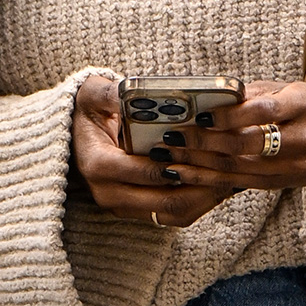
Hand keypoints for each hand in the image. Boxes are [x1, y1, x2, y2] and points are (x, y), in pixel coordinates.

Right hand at [72, 75, 227, 226]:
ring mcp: (122, 206)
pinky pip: (171, 217)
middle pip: (163, 200)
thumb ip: (110, 92)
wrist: (77, 135)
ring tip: (229, 177)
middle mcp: (107, 193)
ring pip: (171, 213)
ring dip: (202, 198)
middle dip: (198, 184)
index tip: (202, 150)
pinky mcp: (135, 212)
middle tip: (228, 166)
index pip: (142, 171)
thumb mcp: (93, 94)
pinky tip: (217, 185)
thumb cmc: (89, 111)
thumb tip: (126, 89)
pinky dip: (196, 204)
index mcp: (98, 164)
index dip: (173, 163)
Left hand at [150, 80, 305, 194]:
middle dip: (205, 143)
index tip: (199, 115)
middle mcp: (303, 139)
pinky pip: (242, 184)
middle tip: (174, 137)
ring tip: (170, 157)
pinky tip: (187, 173)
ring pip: (240, 169)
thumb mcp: (288, 90)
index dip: (229, 115)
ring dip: (200, 165)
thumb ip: (252, 94)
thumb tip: (207, 99)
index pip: (263, 112)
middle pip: (248, 145)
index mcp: (304, 105)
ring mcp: (294, 166)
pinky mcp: (283, 184)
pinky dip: (211, 179)